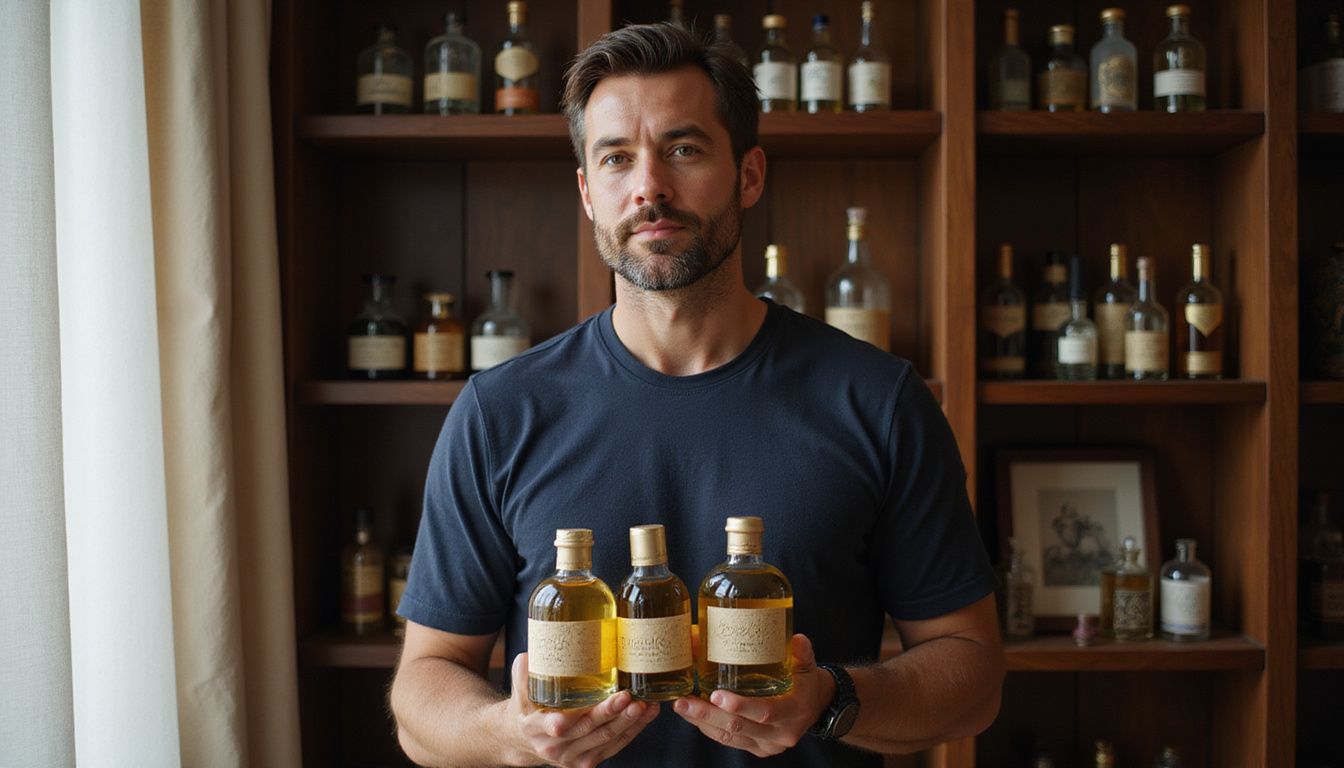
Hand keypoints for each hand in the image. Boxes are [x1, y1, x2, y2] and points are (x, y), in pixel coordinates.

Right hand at [500, 652, 659, 767]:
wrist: (525, 739)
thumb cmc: (527, 707)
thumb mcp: (521, 689)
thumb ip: (524, 672)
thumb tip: (530, 654)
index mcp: (535, 727)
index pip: (553, 725)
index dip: (563, 722)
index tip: (577, 713)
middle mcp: (555, 747)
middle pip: (588, 730)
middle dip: (610, 714)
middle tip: (628, 697)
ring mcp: (573, 757)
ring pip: (606, 739)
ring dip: (629, 722)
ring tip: (646, 704)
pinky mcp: (588, 761)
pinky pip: (615, 745)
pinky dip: (633, 729)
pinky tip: (647, 713)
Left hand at [672, 634, 834, 757]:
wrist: (816, 710)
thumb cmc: (807, 685)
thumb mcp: (809, 668)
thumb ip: (803, 653)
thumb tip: (797, 638)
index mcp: (794, 712)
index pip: (764, 712)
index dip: (740, 705)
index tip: (715, 694)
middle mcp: (780, 734)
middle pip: (738, 727)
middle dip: (707, 714)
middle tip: (682, 701)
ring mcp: (767, 745)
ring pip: (729, 737)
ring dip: (701, 722)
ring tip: (680, 705)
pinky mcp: (757, 749)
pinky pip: (729, 741)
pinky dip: (708, 728)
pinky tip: (692, 715)